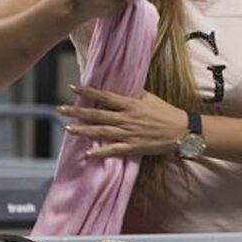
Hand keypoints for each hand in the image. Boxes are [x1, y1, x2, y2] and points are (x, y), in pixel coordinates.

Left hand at [57, 84, 188, 157]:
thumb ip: (135, 94)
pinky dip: (100, 152)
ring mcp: (128, 133)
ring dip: (83, 130)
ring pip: (101, 131)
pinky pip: (113, 150)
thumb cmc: (167, 112)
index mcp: (130, 104)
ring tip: (68, 129)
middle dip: (77, 112)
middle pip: (97, 114)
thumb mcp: (151, 98)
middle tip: (61, 109)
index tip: (73, 87)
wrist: (181, 131)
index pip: (104, 96)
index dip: (88, 92)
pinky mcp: (133, 147)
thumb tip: (123, 88)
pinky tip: (88, 153)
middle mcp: (126, 118)